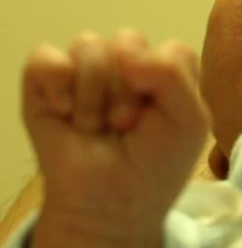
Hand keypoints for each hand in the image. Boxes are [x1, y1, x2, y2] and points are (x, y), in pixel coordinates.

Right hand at [22, 30, 208, 246]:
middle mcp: (126, 63)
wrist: (109, 206)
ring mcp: (85, 70)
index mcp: (165, 69)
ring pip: (88, 45)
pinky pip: (46, 58)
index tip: (161, 116)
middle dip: (128, 91)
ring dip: (94, 96)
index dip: (166, 82)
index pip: (171, 48)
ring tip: (95, 128)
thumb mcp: (189, 121)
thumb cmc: (156, 163)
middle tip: (126, 126)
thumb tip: (126, 52)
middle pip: (128, 41)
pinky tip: (66, 112)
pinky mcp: (45, 83)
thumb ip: (173, 74)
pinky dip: (57, 84)